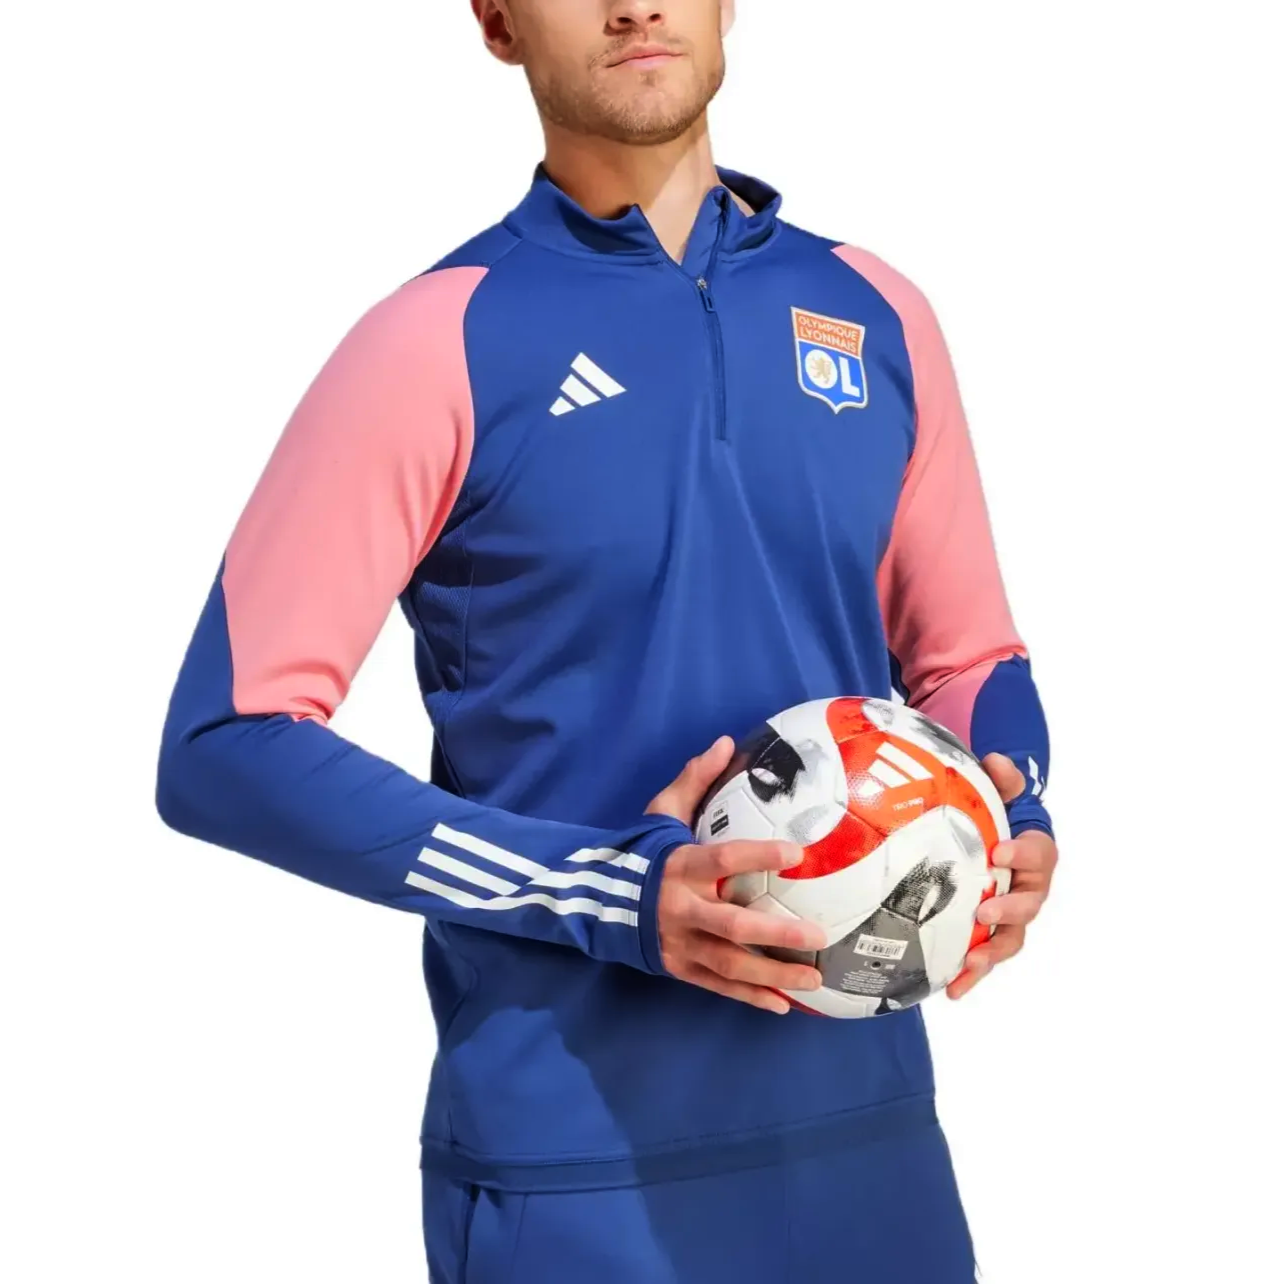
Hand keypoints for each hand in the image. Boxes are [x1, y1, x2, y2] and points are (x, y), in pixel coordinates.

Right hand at [647, 737, 825, 1014]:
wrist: (594, 900)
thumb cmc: (639, 852)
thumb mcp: (661, 811)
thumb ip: (695, 780)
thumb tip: (726, 742)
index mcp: (679, 866)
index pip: (722, 859)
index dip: (758, 857)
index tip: (796, 854)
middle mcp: (681, 908)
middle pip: (732, 925)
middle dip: (776, 933)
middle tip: (818, 936)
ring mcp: (679, 942)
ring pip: (729, 963)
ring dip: (772, 974)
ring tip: (812, 980)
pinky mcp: (678, 967)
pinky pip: (717, 985)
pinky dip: (749, 996)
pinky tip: (782, 1005)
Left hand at [947, 753, 1058, 999]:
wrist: (997, 838)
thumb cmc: (999, 814)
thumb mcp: (1000, 792)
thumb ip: (1001, 778)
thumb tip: (996, 760)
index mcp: (1035, 853)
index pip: (1038, 854)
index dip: (1022, 855)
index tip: (999, 852)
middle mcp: (1030, 889)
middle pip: (1029, 905)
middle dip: (1009, 911)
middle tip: (984, 913)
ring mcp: (1011, 915)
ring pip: (1010, 939)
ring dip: (991, 954)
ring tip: (969, 965)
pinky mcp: (990, 934)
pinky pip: (985, 957)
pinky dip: (972, 975)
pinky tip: (951, 990)